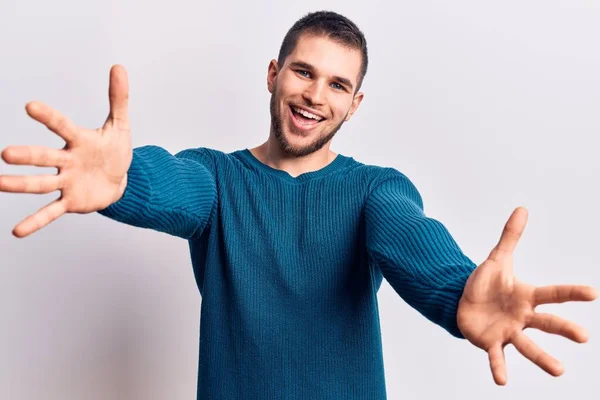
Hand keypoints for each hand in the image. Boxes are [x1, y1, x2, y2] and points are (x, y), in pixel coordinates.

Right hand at [0, 65, 131, 237]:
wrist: (120, 181)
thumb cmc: (114, 151)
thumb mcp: (120, 125)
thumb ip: (118, 98)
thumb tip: (119, 66)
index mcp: (79, 140)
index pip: (63, 127)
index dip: (49, 117)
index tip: (31, 106)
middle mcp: (67, 160)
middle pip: (45, 158)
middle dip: (28, 156)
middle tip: (7, 154)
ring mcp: (66, 182)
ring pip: (41, 184)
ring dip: (20, 184)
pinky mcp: (71, 202)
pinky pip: (51, 212)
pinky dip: (36, 221)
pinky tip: (18, 232)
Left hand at [456, 207, 597, 384]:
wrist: (463, 301)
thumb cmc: (487, 283)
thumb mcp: (497, 258)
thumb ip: (510, 236)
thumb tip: (522, 208)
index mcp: (527, 296)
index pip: (553, 293)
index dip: (572, 292)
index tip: (593, 292)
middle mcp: (523, 317)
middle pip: (547, 322)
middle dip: (565, 329)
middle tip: (584, 337)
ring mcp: (508, 332)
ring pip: (528, 346)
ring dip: (543, 358)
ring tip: (560, 371)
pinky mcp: (491, 343)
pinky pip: (497, 357)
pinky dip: (499, 368)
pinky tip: (502, 382)